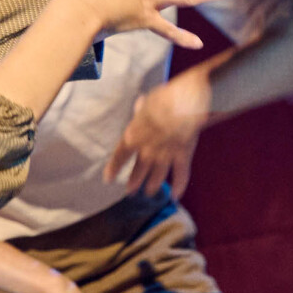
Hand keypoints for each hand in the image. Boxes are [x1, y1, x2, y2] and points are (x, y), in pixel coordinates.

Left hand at [106, 64, 213, 200]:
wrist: (184, 103)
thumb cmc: (164, 97)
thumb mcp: (148, 101)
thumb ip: (142, 108)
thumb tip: (140, 105)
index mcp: (134, 135)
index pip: (120, 155)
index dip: (113, 168)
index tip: (108, 179)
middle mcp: (147, 150)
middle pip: (138, 170)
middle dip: (133, 181)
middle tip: (129, 191)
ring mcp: (165, 155)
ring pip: (157, 177)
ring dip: (152, 186)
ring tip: (149, 192)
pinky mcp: (183, 155)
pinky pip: (181, 175)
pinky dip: (179, 186)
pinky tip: (175, 195)